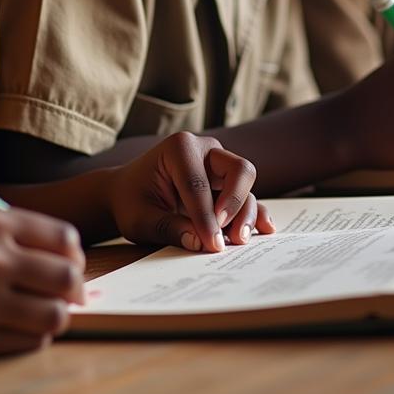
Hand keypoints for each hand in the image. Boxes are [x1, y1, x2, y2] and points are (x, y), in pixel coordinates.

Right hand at [0, 206, 84, 358]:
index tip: (71, 263)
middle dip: (75, 287)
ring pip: (54, 316)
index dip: (74, 254)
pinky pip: (29, 342)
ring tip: (45, 310)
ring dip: (57, 314)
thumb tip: (73, 258)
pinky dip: (34, 335)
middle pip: (67, 278)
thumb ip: (20, 231)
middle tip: (70, 293)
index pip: (65, 240)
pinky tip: (19, 325)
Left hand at [108, 132, 274, 252]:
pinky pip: (247, 197)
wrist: (128, 194)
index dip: (206, 216)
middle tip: (228, 235)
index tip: (211, 245)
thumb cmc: (132, 202)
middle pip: (238, 170)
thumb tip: (199, 242)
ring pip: (246, 185)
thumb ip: (168, 228)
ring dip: (246, 214)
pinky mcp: (227, 184)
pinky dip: (256, 213)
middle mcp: (206, 150)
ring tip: (238, 241)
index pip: (199, 183)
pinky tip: (265, 230)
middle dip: (236, 203)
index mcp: (180, 148)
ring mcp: (220, 165)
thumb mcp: (141, 219)